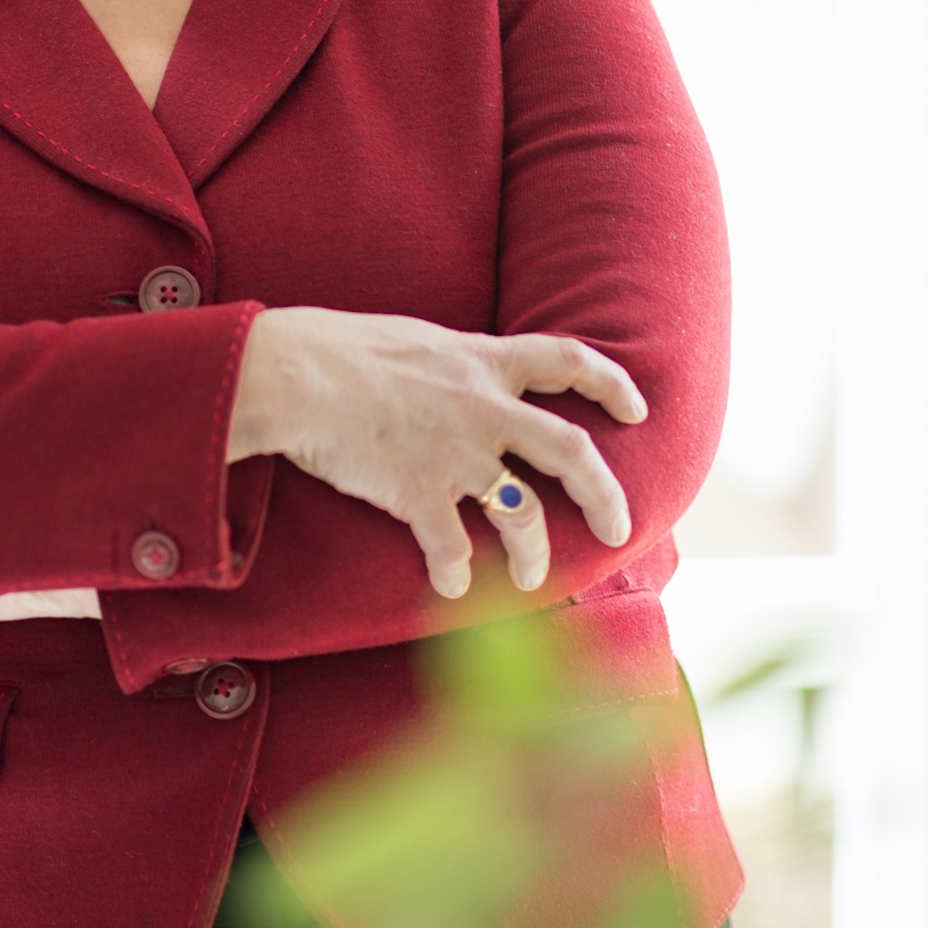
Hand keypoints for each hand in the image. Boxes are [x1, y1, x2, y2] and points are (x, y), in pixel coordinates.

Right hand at [227, 308, 646, 599]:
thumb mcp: (416, 340)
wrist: (290, 374)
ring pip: (522, 514)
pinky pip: (452, 548)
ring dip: (534, 554)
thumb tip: (468, 375)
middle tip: (619, 529)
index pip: (568, 360)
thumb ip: (455, 363)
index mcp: (483, 361)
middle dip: (604, 496)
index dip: (612, 383)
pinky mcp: (417, 492)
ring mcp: (455, 453)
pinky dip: (455, 574)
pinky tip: (451, 587)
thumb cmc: (337, 349)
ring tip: (534, 578)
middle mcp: (483, 408)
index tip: (636, 409)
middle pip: (571, 452)